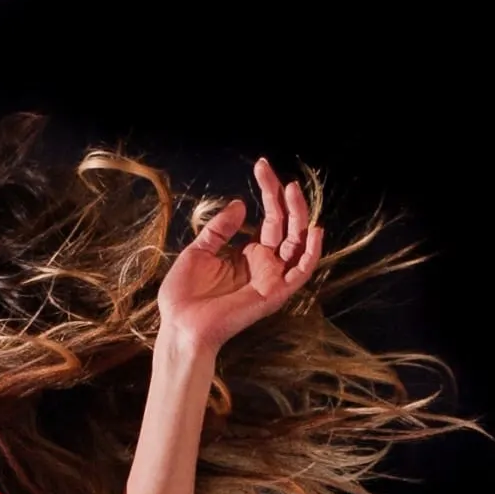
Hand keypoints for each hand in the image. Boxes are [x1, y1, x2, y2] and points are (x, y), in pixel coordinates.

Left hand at [155, 159, 322, 359]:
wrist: (180, 327)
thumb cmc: (184, 297)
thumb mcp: (199, 251)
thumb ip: (219, 229)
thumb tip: (241, 204)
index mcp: (248, 255)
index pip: (269, 217)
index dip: (268, 191)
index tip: (261, 166)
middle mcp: (264, 265)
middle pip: (285, 225)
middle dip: (282, 197)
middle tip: (271, 172)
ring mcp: (271, 279)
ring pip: (297, 243)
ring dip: (299, 216)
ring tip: (292, 190)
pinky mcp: (274, 294)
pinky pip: (300, 273)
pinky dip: (311, 254)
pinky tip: (314, 230)